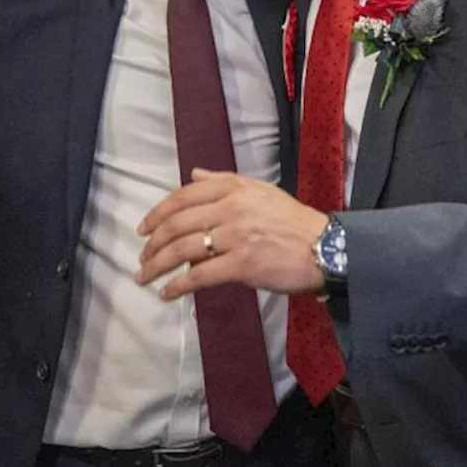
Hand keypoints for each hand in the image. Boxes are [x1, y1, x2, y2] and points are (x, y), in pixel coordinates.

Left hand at [136, 169, 329, 299]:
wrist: (325, 247)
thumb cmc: (291, 221)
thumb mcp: (259, 190)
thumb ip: (224, 181)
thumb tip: (194, 174)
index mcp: (234, 188)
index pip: (183, 197)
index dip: (157, 213)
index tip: (144, 229)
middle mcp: (232, 208)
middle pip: (177, 224)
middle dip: (152, 244)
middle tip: (142, 258)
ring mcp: (236, 236)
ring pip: (183, 250)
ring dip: (158, 265)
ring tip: (146, 277)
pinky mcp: (242, 265)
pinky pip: (200, 275)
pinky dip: (178, 285)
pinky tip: (168, 293)